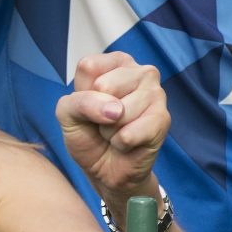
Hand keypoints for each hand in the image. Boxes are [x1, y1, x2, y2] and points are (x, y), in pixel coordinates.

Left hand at [56, 53, 168, 198]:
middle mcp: (141, 72)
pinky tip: (128, 142)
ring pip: (118, 111)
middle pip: (105, 86)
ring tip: (116, 131)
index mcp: (116, 62)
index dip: (81, 93)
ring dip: (109, 130)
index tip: (90, 104)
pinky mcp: (163, 119)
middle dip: (96, 112)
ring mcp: (156, 94)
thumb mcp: (68, 114)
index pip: (88, 66)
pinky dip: (121, 143)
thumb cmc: (88, 134)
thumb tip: (115, 110)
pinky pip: (129, 133)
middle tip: (104, 121)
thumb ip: (79, 102)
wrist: (105, 168)